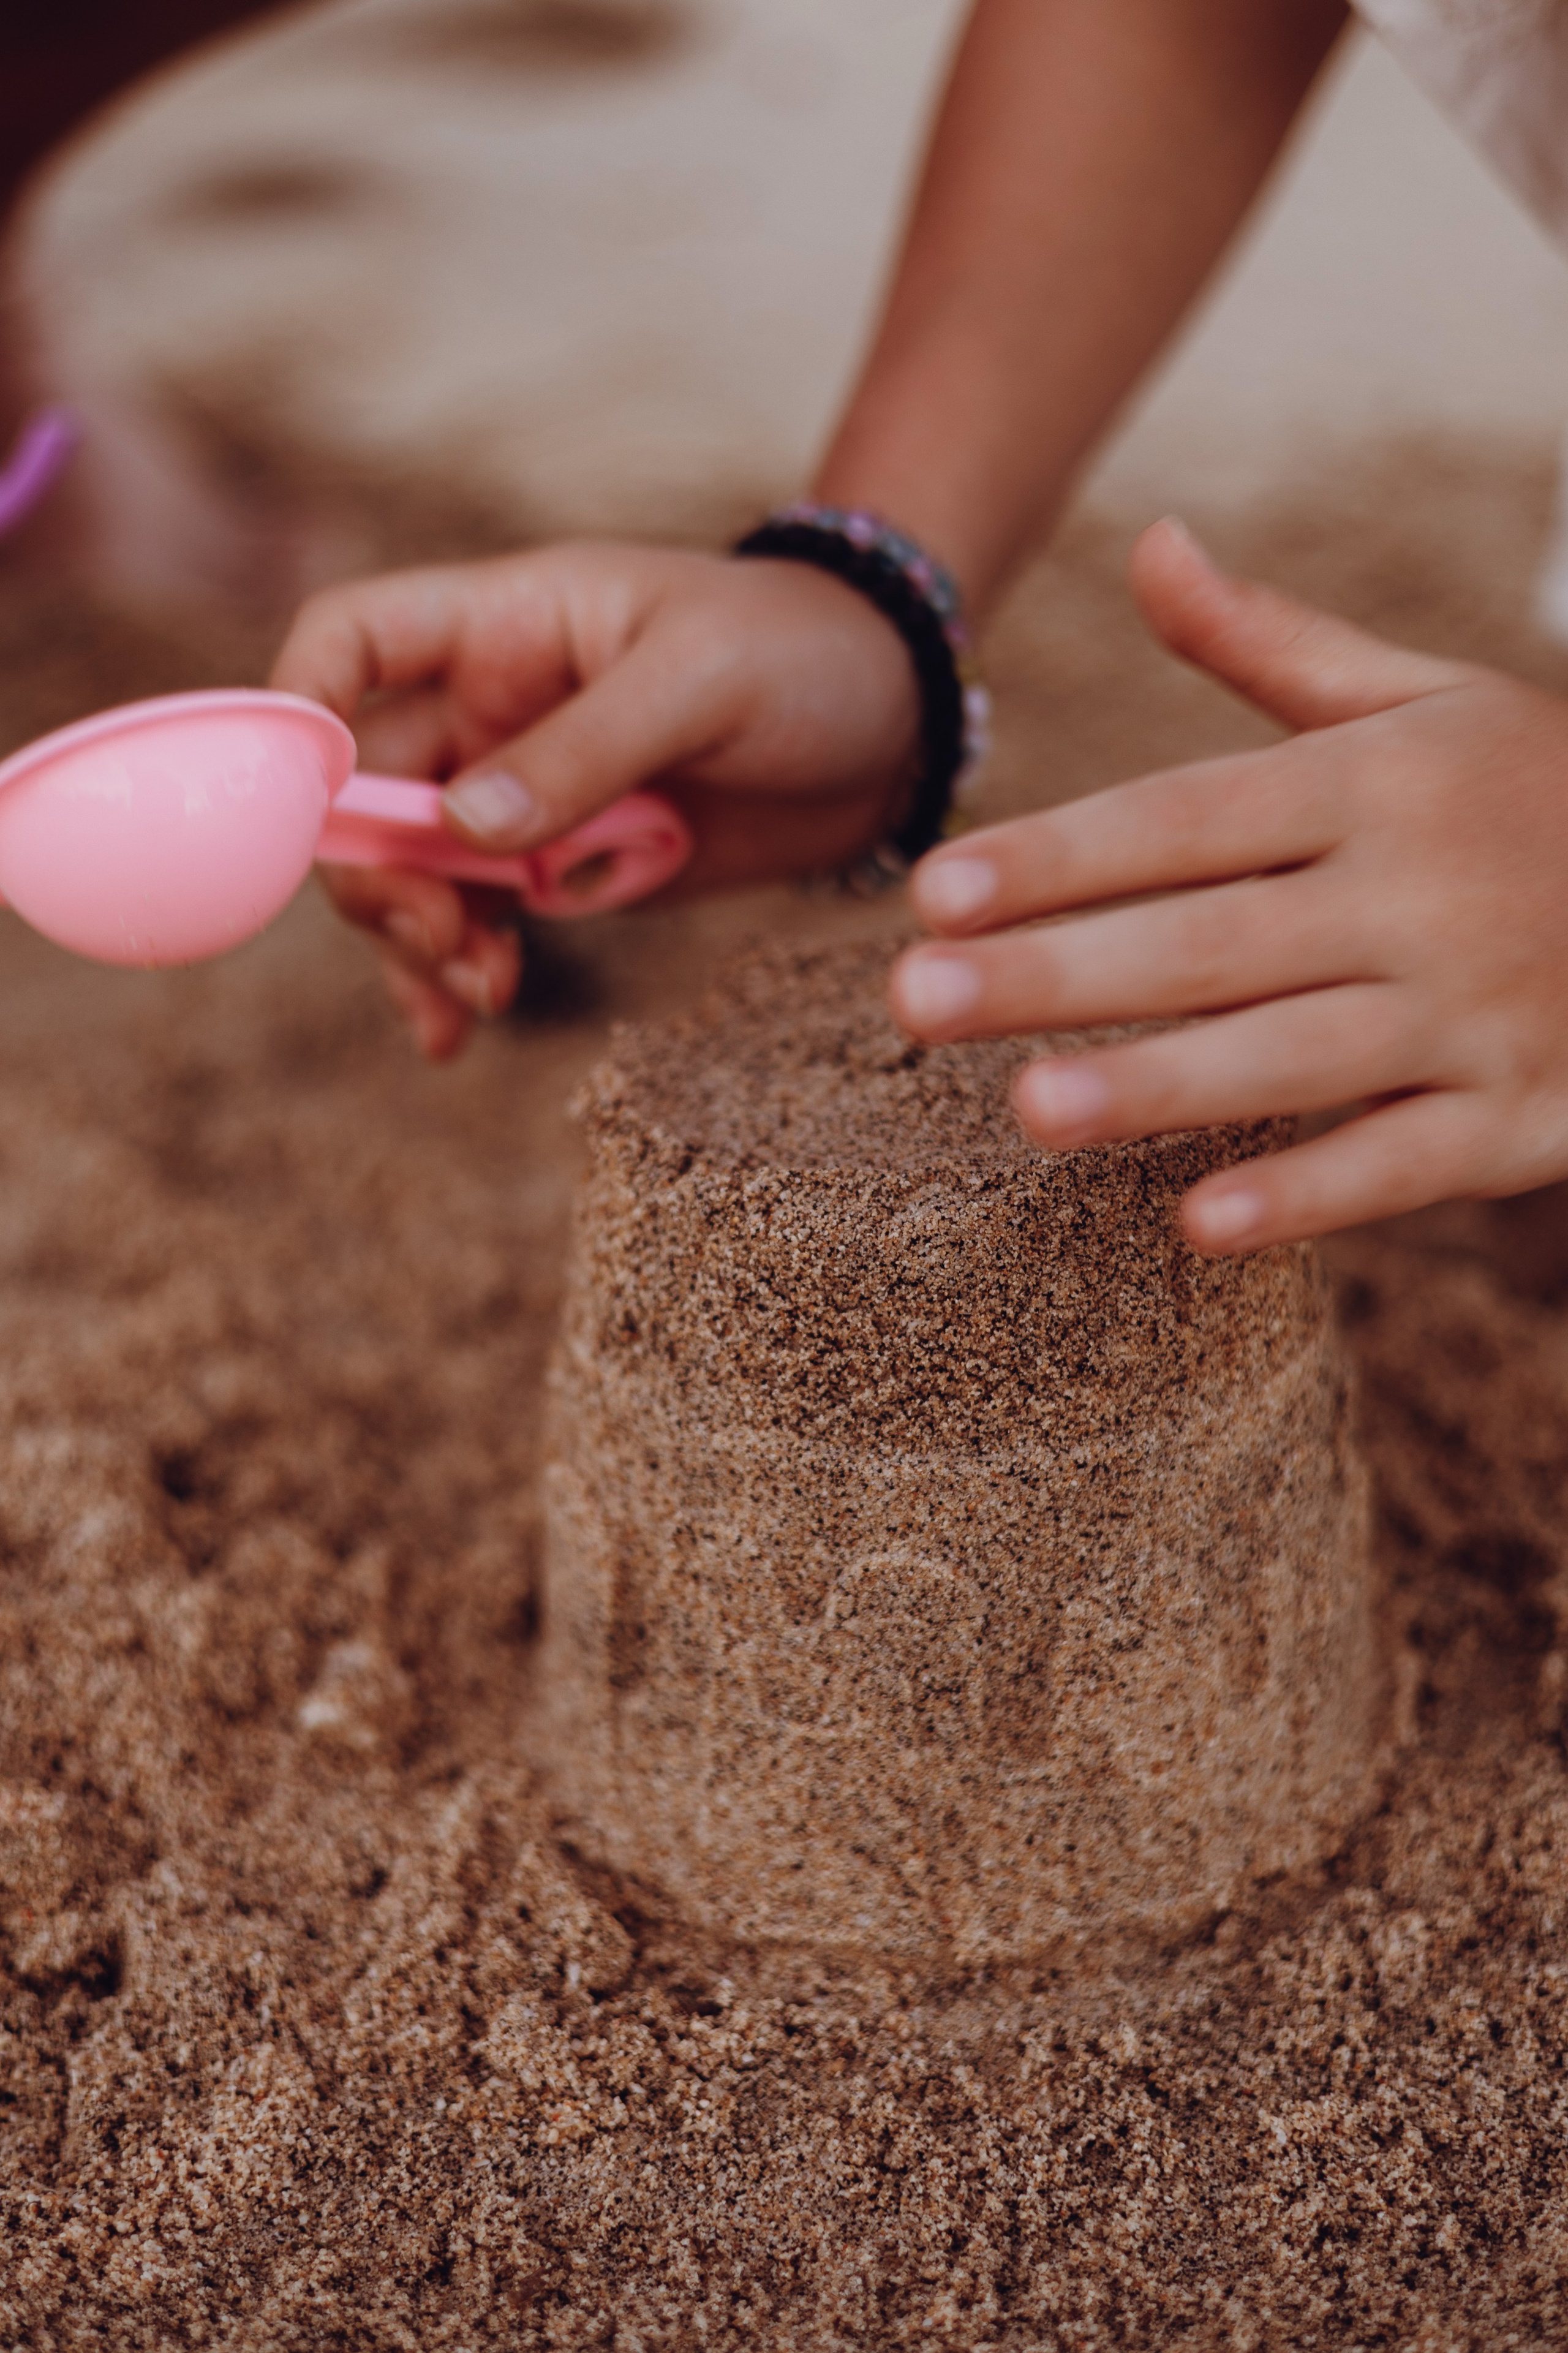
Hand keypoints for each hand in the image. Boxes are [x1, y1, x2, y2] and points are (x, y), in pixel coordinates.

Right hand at [270, 542, 919, 1056]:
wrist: (892, 728)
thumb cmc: (801, 656)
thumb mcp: (702, 681)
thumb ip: (587, 749)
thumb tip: (465, 826)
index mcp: (501, 625)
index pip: (349, 642)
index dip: (301, 711)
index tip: (309, 804)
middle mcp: (489, 710)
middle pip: (365, 793)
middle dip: (378, 875)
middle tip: (442, 939)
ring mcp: (521, 795)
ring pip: (413, 874)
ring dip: (421, 940)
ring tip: (484, 993)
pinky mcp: (565, 866)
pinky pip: (479, 921)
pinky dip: (460, 974)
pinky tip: (463, 1028)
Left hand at [891, 518, 1567, 1252]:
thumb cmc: (1535, 791)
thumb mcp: (1425, 698)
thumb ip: (1274, 647)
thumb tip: (1150, 545)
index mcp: (1374, 783)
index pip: (1185, 817)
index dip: (1058, 855)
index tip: (931, 893)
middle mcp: (1414, 892)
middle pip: (1208, 939)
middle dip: (1057, 973)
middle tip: (912, 1006)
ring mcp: (1471, 1010)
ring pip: (1293, 1054)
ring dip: (1159, 1085)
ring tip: (1026, 1109)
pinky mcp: (1522, 1115)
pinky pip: (1404, 1160)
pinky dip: (1311, 1194)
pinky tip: (1199, 1225)